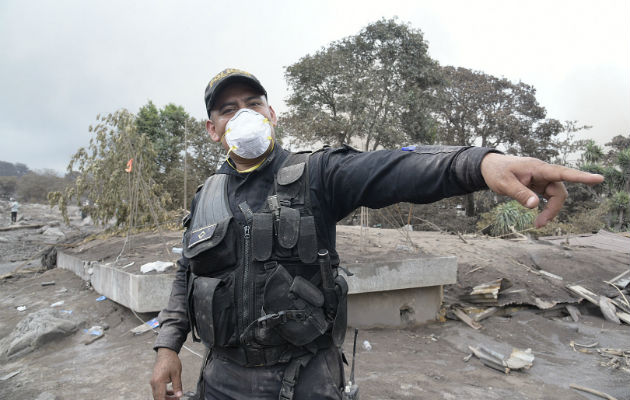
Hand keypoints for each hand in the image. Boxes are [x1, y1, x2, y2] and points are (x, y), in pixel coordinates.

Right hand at [150, 348, 182, 399]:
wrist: (166, 352)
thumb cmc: (171, 360)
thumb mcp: (177, 374)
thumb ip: (177, 386)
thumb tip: (179, 395)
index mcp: (158, 381)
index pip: (160, 397)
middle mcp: (154, 382)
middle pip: (158, 397)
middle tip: (176, 399)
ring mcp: (153, 381)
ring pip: (158, 394)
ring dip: (166, 397)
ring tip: (175, 396)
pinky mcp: (154, 380)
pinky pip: (158, 390)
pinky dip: (164, 392)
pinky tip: (172, 392)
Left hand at [480, 153, 603, 227]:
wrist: (489, 167)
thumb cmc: (497, 172)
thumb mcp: (504, 184)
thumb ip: (520, 193)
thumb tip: (535, 205)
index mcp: (537, 168)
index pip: (562, 172)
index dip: (581, 176)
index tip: (598, 179)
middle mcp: (543, 172)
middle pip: (559, 191)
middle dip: (554, 209)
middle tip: (539, 224)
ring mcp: (542, 179)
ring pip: (555, 196)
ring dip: (550, 210)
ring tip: (538, 223)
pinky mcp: (538, 185)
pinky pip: (549, 197)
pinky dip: (546, 207)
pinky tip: (538, 215)